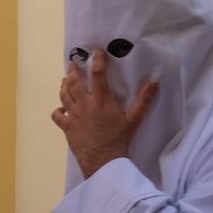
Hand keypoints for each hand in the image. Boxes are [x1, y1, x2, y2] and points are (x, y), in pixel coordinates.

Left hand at [53, 49, 158, 177]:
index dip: (97, 61)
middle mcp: (85, 105)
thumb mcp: (134, 119)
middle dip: (73, 71)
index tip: (96, 52)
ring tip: (65, 80)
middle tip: (72, 64)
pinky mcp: (66, 127)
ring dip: (64, 86)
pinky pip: (57, 116)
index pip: (98, 75)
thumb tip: (155, 83)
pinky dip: (58, 110)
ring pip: (64, 96)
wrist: (102, 161)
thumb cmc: (119, 139)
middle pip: (74, 83)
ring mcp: (73, 116)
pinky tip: (61, 108)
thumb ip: (143, 100)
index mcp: (101, 101)